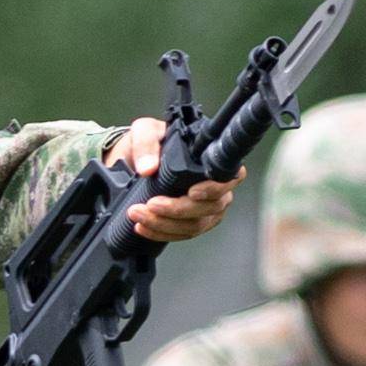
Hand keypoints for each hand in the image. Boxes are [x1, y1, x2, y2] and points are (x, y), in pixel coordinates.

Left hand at [109, 117, 239, 243]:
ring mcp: (205, 208)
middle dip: (178, 210)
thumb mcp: (144, 132)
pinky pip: (182, 234)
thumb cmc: (150, 143)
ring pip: (195, 225)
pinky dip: (161, 233)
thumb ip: (146, 144)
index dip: (215, 188)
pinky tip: (144, 227)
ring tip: (140, 216)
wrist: (133, 162)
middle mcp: (214, 186)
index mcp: (210, 161)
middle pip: (210, 207)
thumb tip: (148, 167)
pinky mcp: (191, 223)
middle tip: (151, 204)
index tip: (192, 192)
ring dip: (165, 224)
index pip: (231, 176)